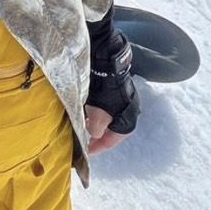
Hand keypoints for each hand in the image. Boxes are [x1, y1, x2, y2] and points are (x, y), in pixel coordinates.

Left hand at [85, 24, 139, 150]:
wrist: (105, 60)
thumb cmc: (103, 89)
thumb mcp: (98, 114)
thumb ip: (96, 128)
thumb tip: (94, 132)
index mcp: (127, 118)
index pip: (113, 139)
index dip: (99, 146)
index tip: (88, 149)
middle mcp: (127, 108)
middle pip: (112, 127)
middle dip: (98, 132)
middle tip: (84, 134)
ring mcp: (121, 96)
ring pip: (108, 115)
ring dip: (96, 120)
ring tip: (82, 120)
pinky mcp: (114, 86)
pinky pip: (105, 103)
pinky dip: (96, 108)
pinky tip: (86, 106)